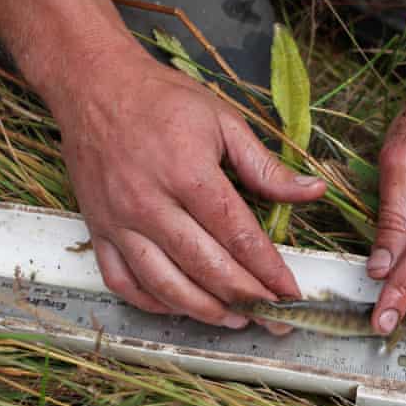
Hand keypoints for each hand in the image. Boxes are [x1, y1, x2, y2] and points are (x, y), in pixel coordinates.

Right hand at [53, 51, 325, 329]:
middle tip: (274, 317)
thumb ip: (266, 166)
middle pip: (205, 267)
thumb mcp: (223, 121)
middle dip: (246, 298)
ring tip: (236, 320)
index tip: (292, 292)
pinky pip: (123, 281)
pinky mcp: (97, 229)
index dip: (269, 270)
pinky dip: (153, 302)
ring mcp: (119, 221)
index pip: (238, 235)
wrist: (93, 84)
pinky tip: (182, 307)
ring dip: (204, 311)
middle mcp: (151, 204)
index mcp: (188, 173)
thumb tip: (313, 191)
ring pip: (165, 284)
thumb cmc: (163, 100)